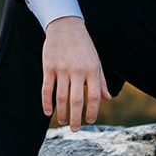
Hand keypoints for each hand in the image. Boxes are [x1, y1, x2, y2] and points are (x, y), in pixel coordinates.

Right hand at [41, 16, 111, 131]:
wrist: (66, 26)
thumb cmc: (84, 46)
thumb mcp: (96, 61)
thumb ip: (101, 81)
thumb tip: (108, 98)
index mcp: (92, 70)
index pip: (94, 97)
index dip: (92, 112)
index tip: (90, 121)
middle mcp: (78, 71)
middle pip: (76, 101)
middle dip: (75, 118)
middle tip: (75, 129)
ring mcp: (62, 69)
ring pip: (61, 97)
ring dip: (61, 113)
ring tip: (62, 122)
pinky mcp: (49, 67)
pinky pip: (47, 89)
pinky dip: (47, 103)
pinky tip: (48, 112)